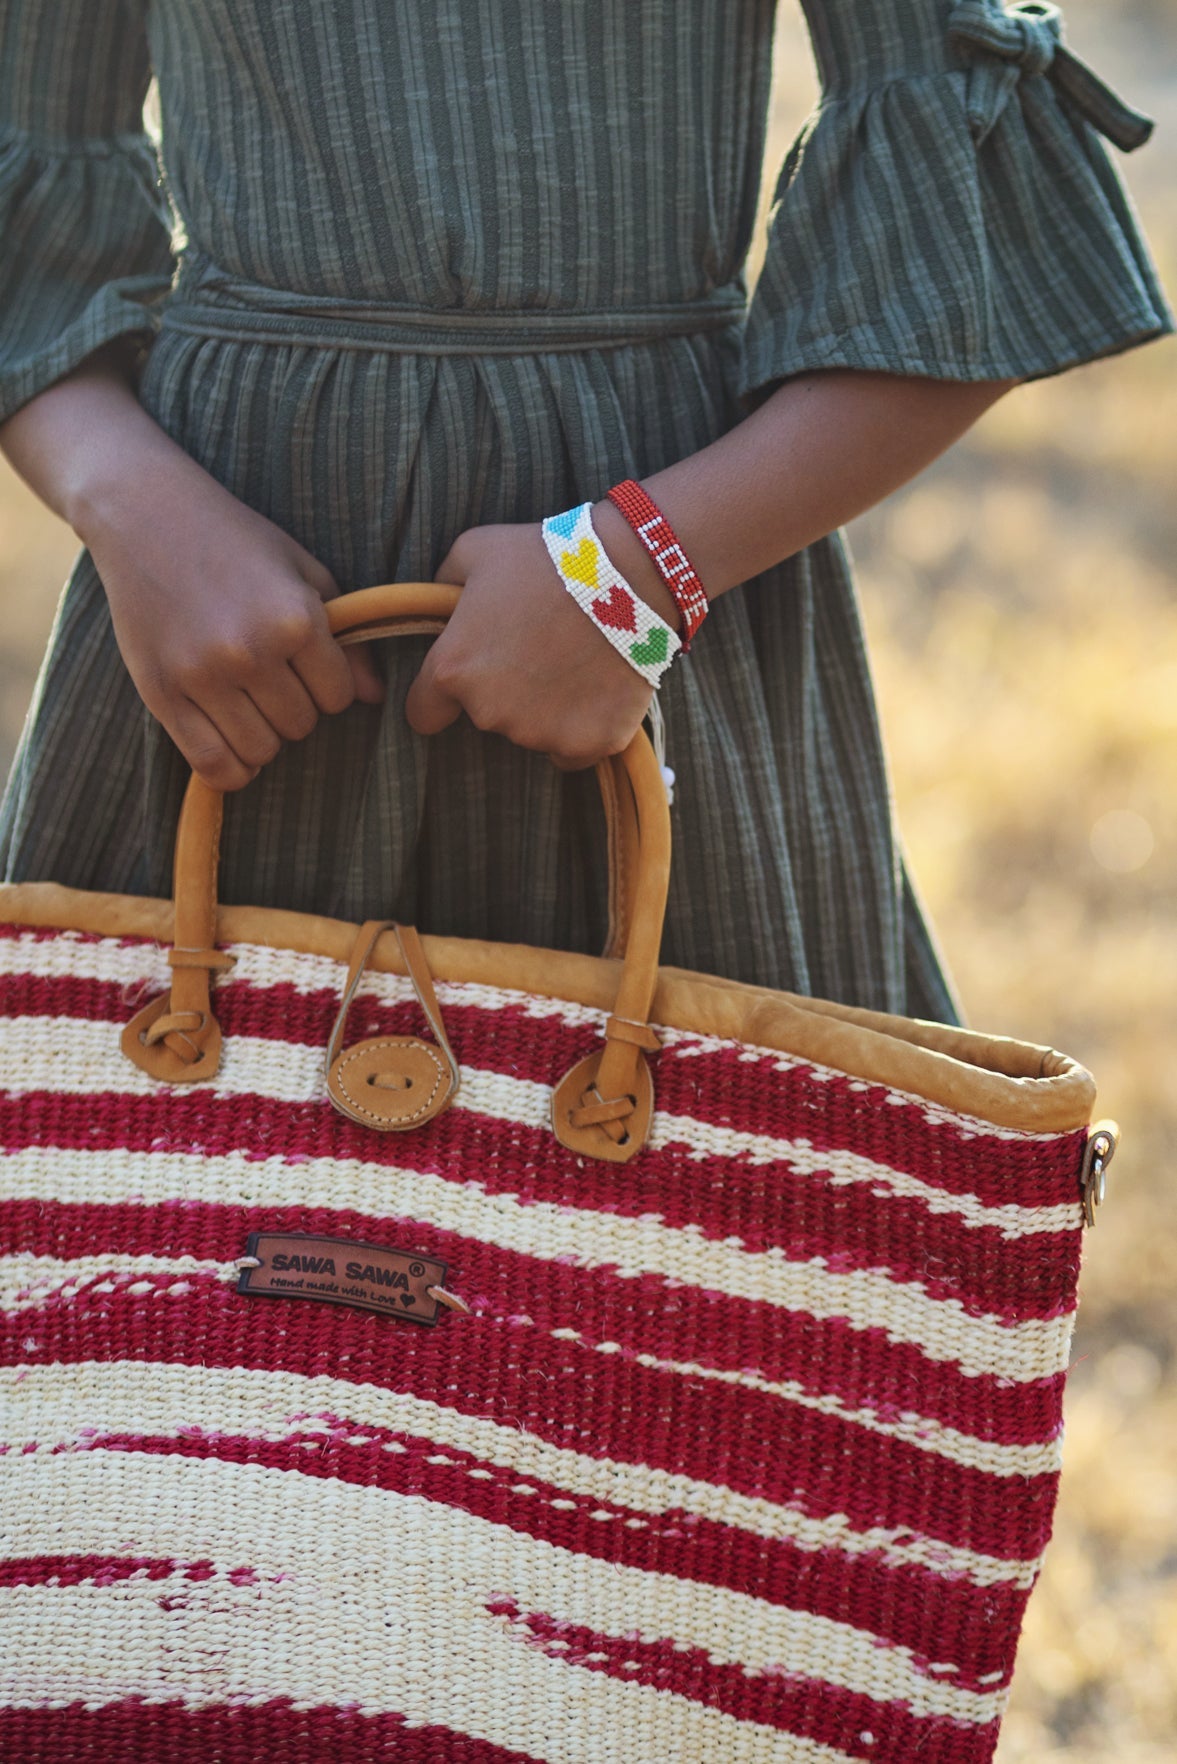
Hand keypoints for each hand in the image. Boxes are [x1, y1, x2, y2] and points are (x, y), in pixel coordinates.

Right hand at [82, 447, 384, 791]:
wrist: (145, 514)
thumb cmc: (235, 539)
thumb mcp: (304, 571)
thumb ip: (345, 637)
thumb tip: (373, 698)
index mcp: (294, 619)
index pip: (339, 697)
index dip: (329, 686)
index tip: (308, 667)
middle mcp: (250, 652)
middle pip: (301, 726)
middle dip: (296, 708)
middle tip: (272, 677)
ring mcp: (202, 677)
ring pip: (261, 751)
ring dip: (263, 735)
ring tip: (249, 701)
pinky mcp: (161, 694)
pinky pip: (212, 764)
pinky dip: (231, 768)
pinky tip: (232, 745)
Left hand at [404, 521, 657, 769]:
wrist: (628, 572)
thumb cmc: (545, 556)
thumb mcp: (475, 551)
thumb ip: (446, 586)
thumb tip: (441, 603)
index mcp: (454, 670)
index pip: (423, 713)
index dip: (438, 698)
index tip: (463, 681)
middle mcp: (490, 712)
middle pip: (486, 716)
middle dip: (503, 690)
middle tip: (537, 649)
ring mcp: (542, 733)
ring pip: (531, 733)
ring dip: (545, 707)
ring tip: (573, 660)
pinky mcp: (591, 743)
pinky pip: (573, 750)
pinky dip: (582, 728)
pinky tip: (595, 690)